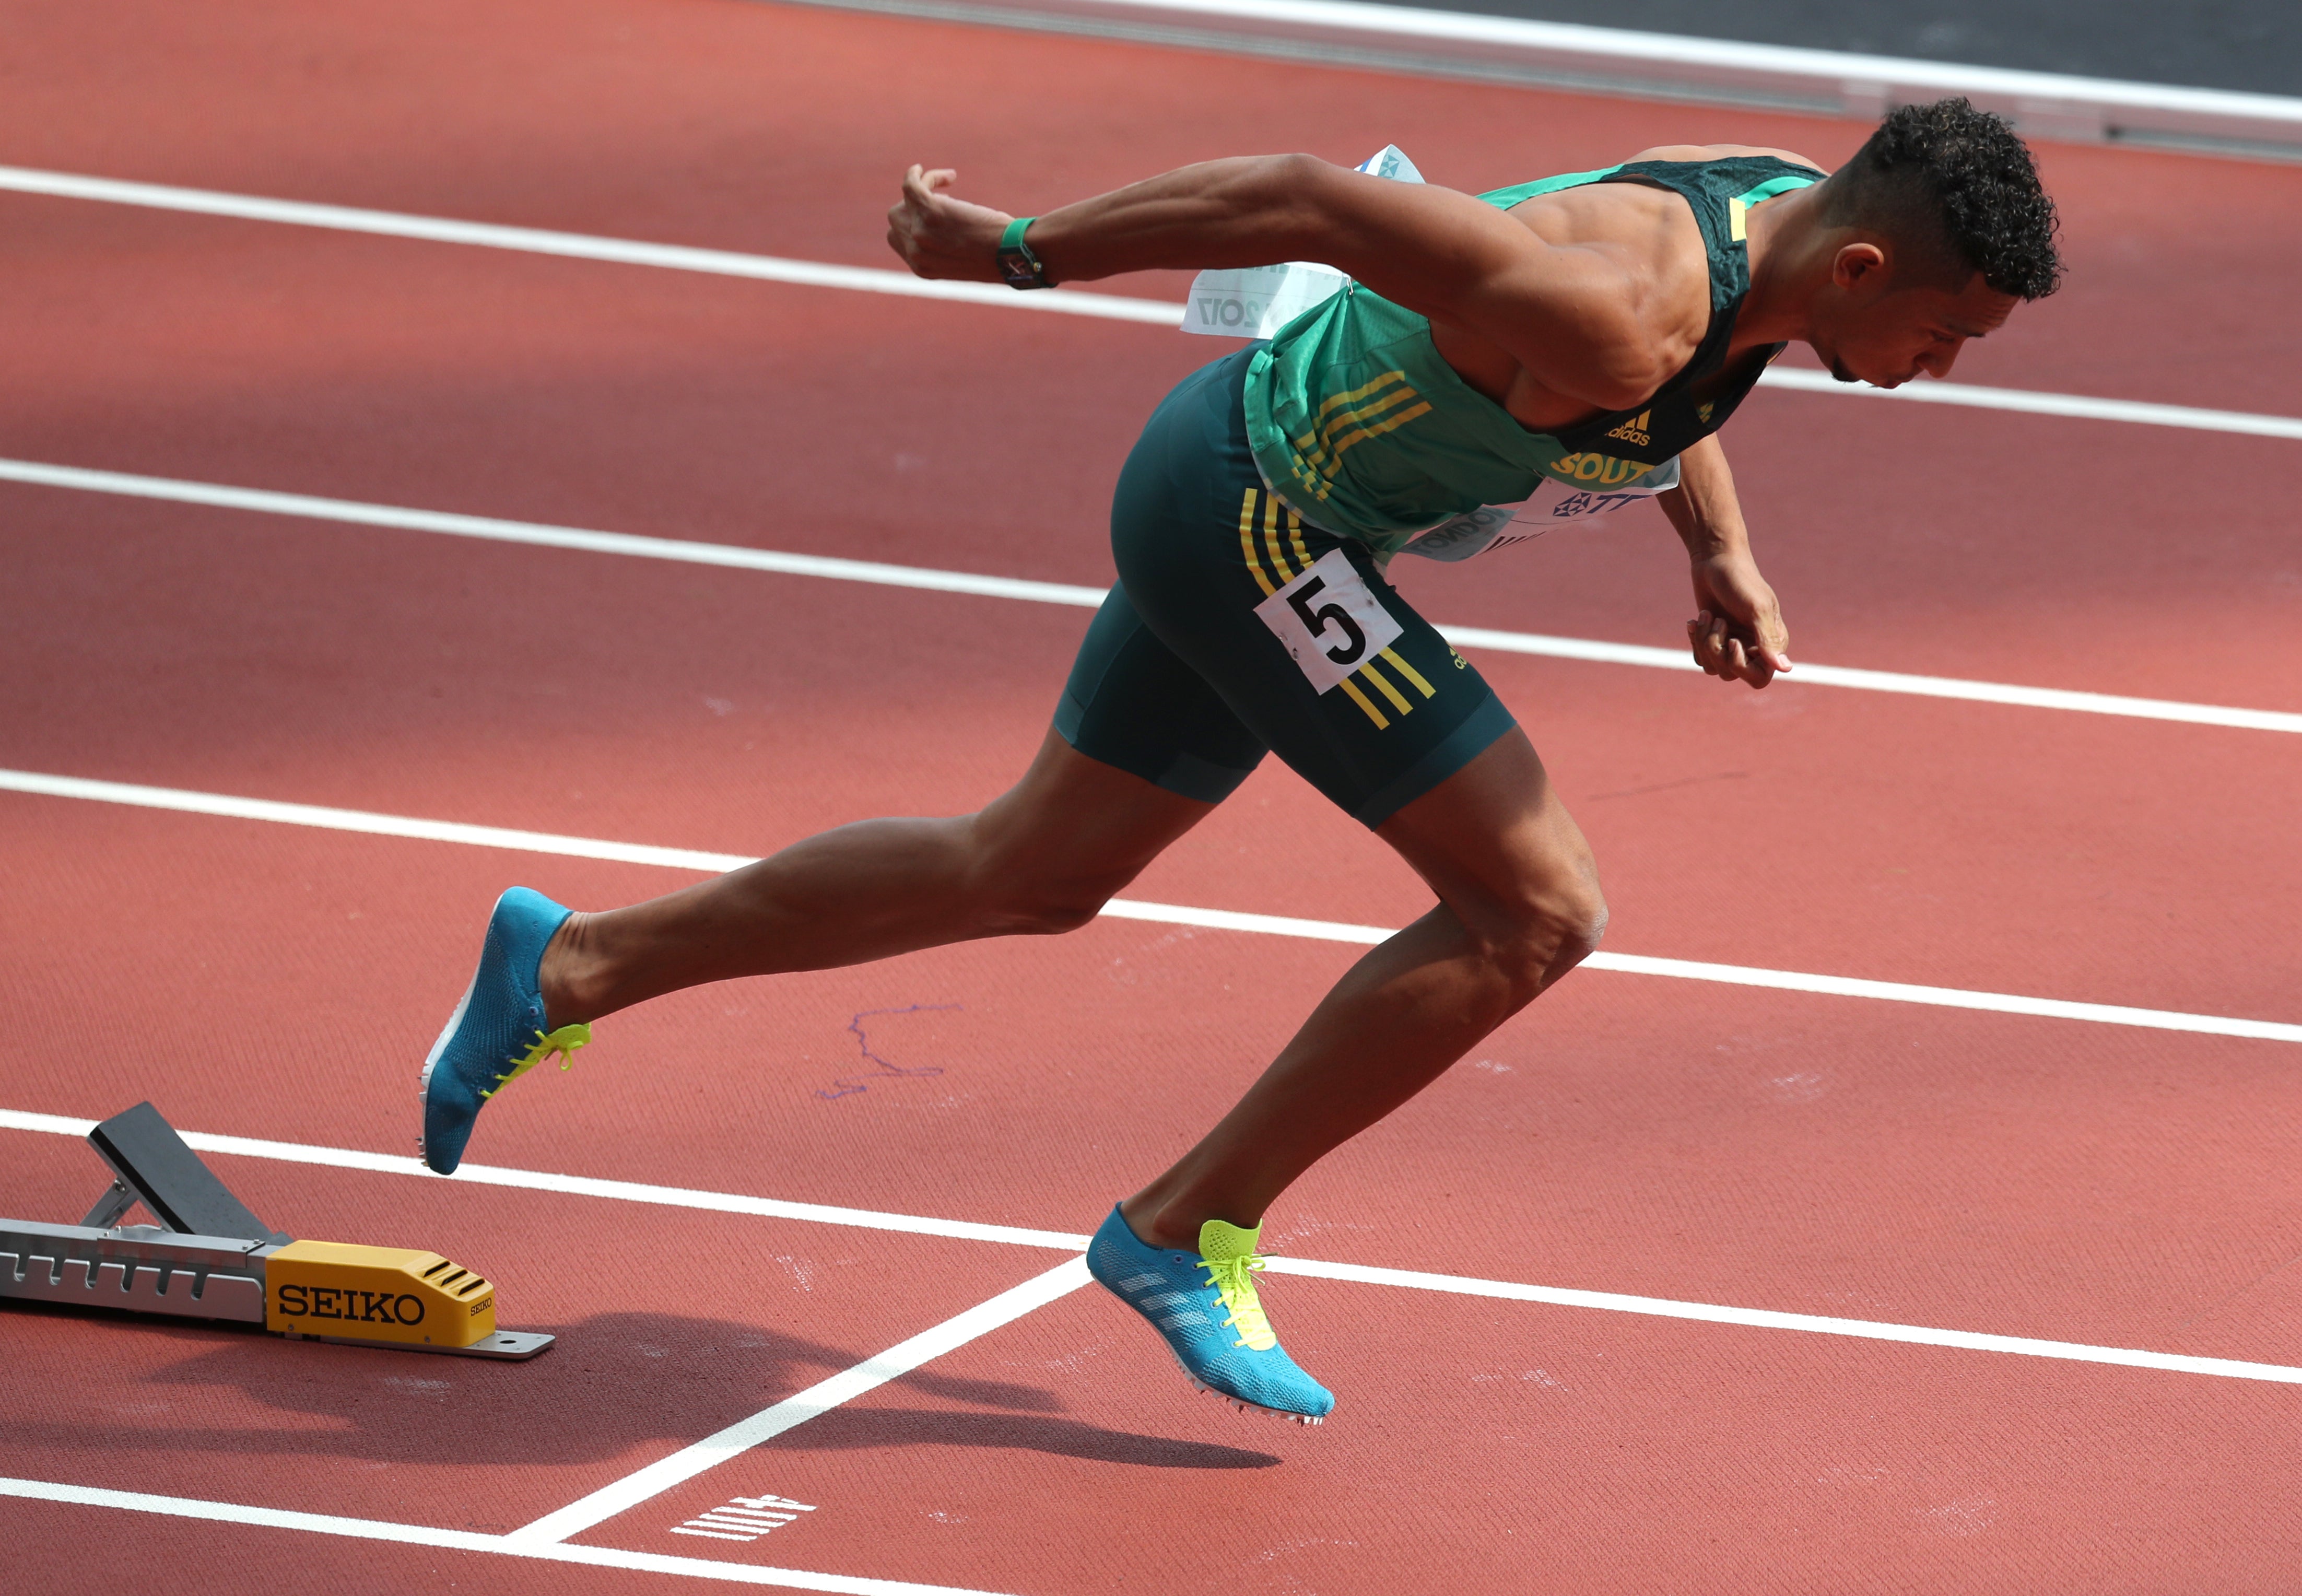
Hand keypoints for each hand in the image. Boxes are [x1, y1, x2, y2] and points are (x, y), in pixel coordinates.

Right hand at [886, 165, 1015, 283]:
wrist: (1014, 255)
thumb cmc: (999, 256)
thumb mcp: (963, 261)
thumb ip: (943, 249)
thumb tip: (939, 227)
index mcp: (922, 269)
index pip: (899, 240)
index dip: (913, 222)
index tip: (934, 215)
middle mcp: (916, 253)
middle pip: (896, 218)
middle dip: (913, 205)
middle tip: (943, 200)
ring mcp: (920, 232)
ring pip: (906, 199)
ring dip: (924, 187)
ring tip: (949, 183)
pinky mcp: (930, 211)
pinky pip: (911, 185)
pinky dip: (914, 174)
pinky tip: (919, 169)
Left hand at [1686, 548, 1791, 687]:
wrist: (1715, 560)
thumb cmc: (1740, 580)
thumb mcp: (1755, 608)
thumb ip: (1768, 639)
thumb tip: (1785, 669)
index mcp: (1771, 643)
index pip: (1758, 679)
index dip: (1740, 666)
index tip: (1732, 642)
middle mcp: (1753, 647)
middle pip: (1730, 674)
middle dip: (1716, 649)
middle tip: (1717, 621)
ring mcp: (1732, 644)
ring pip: (1712, 667)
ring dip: (1703, 642)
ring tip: (1706, 616)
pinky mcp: (1713, 639)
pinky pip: (1700, 658)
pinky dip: (1695, 640)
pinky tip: (1694, 620)